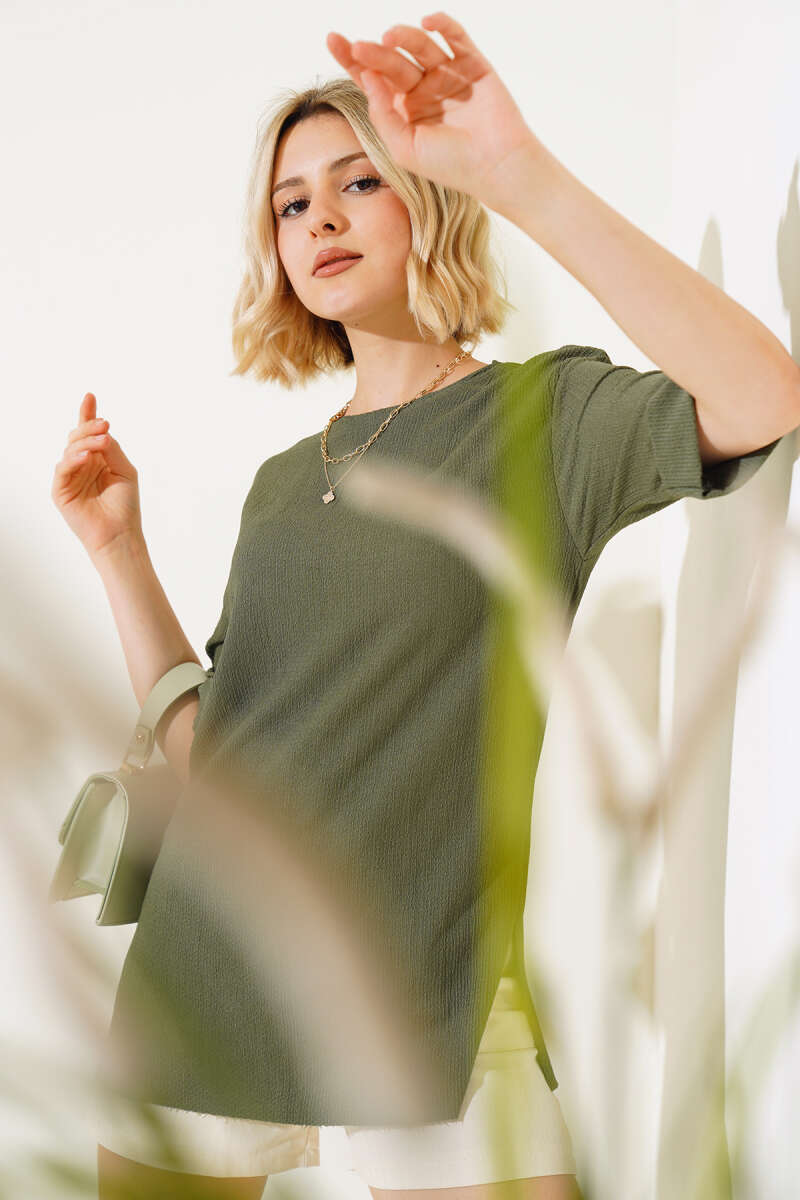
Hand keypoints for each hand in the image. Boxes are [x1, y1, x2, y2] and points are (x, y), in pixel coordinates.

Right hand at [51, 392, 143, 562]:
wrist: (120, 534)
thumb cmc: (125, 506)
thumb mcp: (124, 470)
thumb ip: (112, 449)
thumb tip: (101, 431)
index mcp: (97, 459)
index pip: (89, 433)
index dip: (88, 414)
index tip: (90, 395)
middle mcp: (81, 465)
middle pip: (78, 437)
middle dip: (90, 427)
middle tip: (105, 424)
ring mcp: (70, 477)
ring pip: (71, 449)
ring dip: (86, 442)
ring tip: (103, 441)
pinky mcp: (61, 491)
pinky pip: (63, 469)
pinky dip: (74, 460)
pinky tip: (87, 457)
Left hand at [326, 12, 535, 210]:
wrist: (496, 166)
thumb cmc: (451, 165)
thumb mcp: (404, 148)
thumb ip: (382, 115)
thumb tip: (367, 76)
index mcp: (403, 110)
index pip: (373, 80)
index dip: (353, 60)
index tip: (334, 39)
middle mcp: (423, 90)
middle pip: (393, 62)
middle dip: (375, 53)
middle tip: (360, 47)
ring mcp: (448, 75)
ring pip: (420, 46)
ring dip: (404, 37)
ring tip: (390, 37)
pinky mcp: (473, 64)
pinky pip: (455, 37)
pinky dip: (443, 25)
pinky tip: (427, 22)